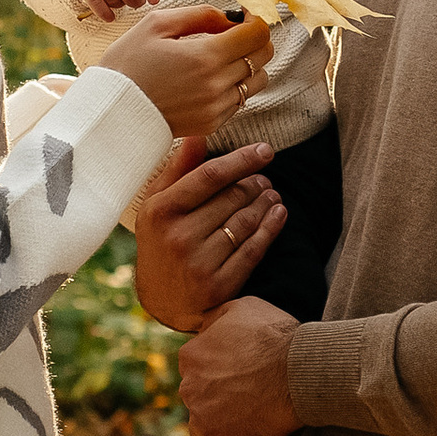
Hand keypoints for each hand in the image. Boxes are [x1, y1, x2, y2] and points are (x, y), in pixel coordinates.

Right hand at [93, 2, 272, 137]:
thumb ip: (200, 14)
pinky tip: (209, 78)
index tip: (244, 14)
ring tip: (222, 57)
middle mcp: (217, 85)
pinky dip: (234, 85)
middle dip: (255, 38)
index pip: (257, 33)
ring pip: (258, 80)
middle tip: (234, 32)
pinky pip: (241, 100)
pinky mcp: (212, 122)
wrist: (111, 110)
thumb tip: (231, 16)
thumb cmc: (128, 63)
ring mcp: (216, 107)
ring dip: (249, 63)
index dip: (256, 17)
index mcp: (205, 56)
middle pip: (264, 55)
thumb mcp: (157, 24)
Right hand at [131, 134, 285, 330]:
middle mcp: (178, 236)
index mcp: (161, 211)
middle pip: (232, 198)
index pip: (210, 176)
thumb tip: (197, 135)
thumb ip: (178, 170)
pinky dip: (271, 228)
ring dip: (265, 203)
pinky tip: (278, 213)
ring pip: (245, 222)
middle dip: (255, 183)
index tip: (265, 150)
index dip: (242, 160)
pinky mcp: (219, 285)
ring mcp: (199, 263)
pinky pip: (253, 250)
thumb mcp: (157, 205)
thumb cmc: (161, 241)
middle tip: (265, 178)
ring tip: (271, 193)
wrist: (163, 300)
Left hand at [181, 296, 300, 435]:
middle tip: (247, 396)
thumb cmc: (277, 336)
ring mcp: (202, 422)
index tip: (239, 374)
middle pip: (196, 398)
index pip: (194, 369)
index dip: (217, 372)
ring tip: (248, 419)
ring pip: (201, 427)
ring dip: (218, 425)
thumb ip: (215, 318)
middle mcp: (188, 390)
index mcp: (189, 357)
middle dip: (215, 398)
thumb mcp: (242, 308)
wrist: (302, 370)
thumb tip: (204, 328)